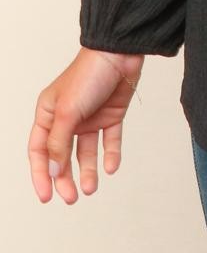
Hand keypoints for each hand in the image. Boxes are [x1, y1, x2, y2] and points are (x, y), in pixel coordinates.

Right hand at [28, 48, 144, 203]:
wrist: (120, 54)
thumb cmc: (88, 74)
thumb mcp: (68, 111)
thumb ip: (59, 143)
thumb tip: (52, 172)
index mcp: (48, 114)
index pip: (40, 151)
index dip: (41, 174)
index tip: (46, 196)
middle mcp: (67, 118)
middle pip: (62, 156)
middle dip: (65, 178)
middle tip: (71, 198)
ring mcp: (90, 117)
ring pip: (85, 152)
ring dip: (87, 171)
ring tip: (91, 188)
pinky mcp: (111, 116)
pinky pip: (109, 141)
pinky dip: (110, 155)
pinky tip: (111, 167)